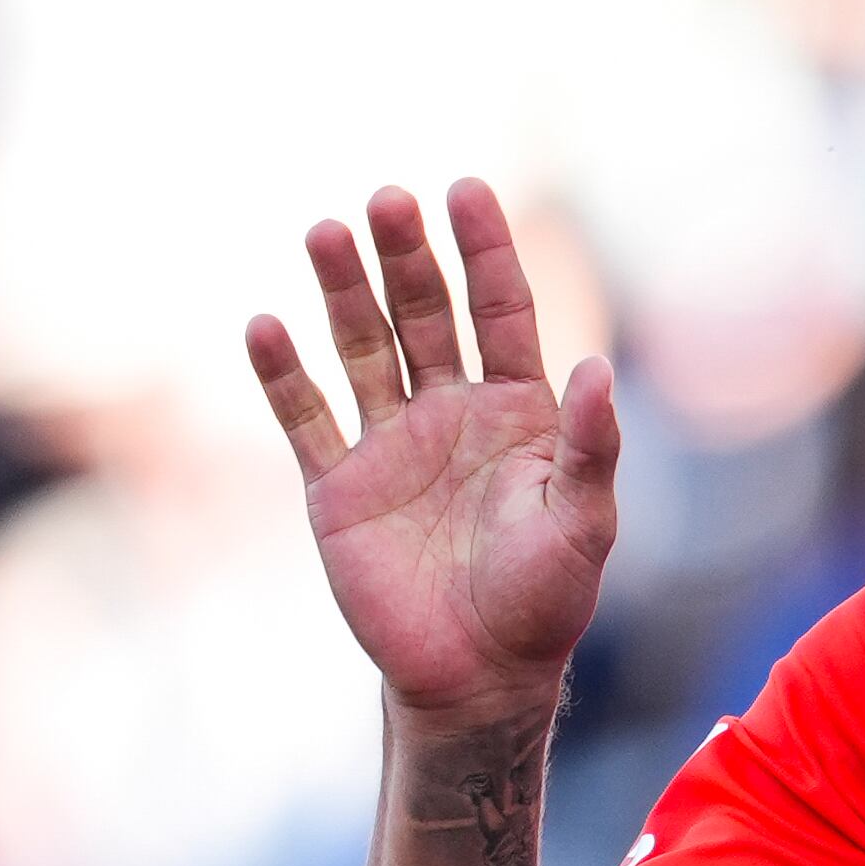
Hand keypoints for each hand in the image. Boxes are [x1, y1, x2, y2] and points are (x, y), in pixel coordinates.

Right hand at [247, 179, 619, 720]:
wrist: (478, 676)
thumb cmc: (545, 599)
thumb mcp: (584, 524)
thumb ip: (592, 447)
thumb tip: (600, 367)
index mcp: (517, 410)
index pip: (500, 310)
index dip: (484, 252)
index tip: (466, 189)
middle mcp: (450, 412)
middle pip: (423, 315)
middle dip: (406, 258)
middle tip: (387, 199)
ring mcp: (390, 445)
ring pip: (361, 349)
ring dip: (341, 293)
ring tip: (324, 232)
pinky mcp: (338, 489)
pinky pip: (306, 420)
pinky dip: (284, 375)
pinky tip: (264, 325)